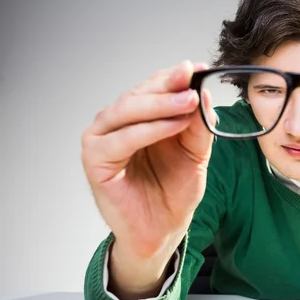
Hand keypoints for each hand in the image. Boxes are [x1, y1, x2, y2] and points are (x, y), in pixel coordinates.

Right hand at [81, 60, 215, 294]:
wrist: (163, 231)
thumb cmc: (173, 193)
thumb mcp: (195, 155)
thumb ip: (197, 127)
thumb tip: (203, 94)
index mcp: (139, 119)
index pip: (153, 89)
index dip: (175, 78)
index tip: (200, 68)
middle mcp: (117, 124)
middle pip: (139, 94)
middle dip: (168, 86)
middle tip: (191, 77)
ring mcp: (102, 140)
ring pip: (128, 111)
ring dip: (160, 104)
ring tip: (188, 101)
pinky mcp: (95, 161)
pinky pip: (122, 139)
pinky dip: (149, 130)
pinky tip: (173, 125)